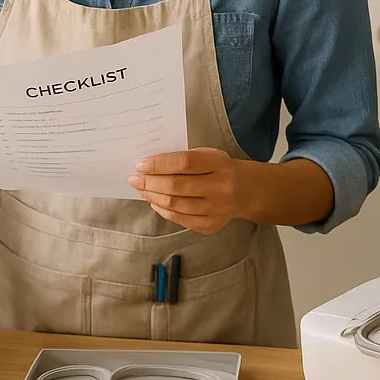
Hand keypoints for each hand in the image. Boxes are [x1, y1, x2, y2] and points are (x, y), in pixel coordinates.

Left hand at [127, 147, 252, 234]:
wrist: (245, 190)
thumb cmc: (218, 169)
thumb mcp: (207, 155)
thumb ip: (182, 159)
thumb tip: (148, 166)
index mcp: (219, 163)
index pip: (184, 163)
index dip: (159, 164)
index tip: (140, 165)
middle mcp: (221, 187)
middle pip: (176, 186)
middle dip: (150, 183)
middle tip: (135, 179)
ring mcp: (217, 209)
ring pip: (175, 204)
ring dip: (153, 197)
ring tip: (142, 190)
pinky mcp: (211, 225)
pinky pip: (180, 219)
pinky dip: (163, 210)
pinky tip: (155, 201)